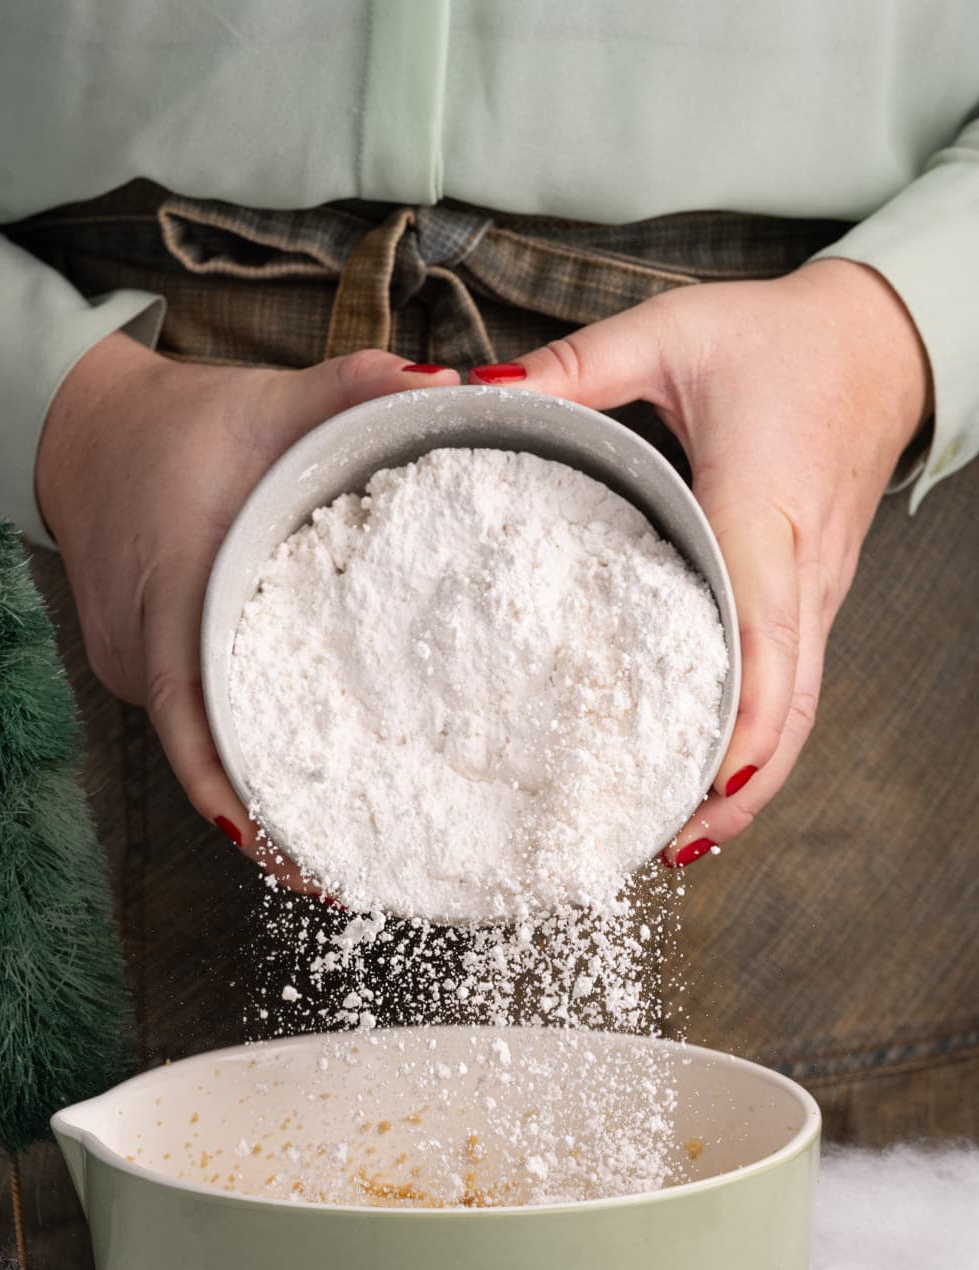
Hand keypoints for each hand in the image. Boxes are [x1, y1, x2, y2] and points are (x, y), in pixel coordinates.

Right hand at [36, 336, 458, 882]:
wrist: (84, 431)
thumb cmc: (174, 426)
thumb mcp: (267, 400)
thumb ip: (352, 388)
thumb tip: (447, 387)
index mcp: (172, 593)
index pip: (191, 718)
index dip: (232, 791)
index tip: (280, 850)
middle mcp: (142, 652)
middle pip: (205, 753)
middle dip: (272, 818)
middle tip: (344, 876)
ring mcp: (136, 668)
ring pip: (202, 745)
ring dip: (264, 790)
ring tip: (342, 844)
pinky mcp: (147, 670)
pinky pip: (197, 724)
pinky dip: (246, 755)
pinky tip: (304, 781)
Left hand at [509, 258, 931, 862]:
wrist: (880, 344)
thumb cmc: (780, 341)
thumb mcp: (672, 333)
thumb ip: (576, 367)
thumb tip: (477, 391)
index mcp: (763, 509)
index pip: (763, 634)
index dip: (740, 720)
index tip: (706, 783)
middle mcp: (801, 571)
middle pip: (788, 707)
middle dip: (737, 788)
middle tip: (667, 848)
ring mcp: (816, 595)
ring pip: (796, 713)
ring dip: (748, 782)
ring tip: (679, 840)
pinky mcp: (813, 603)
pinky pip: (793, 690)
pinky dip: (756, 745)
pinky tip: (707, 782)